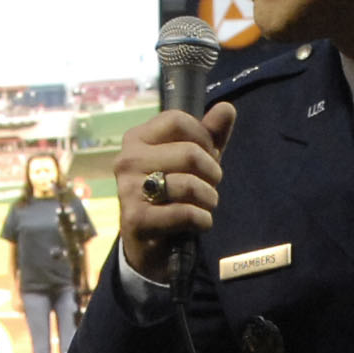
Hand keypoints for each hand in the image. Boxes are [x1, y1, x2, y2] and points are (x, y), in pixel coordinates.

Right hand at [113, 99, 234, 279]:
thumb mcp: (193, 163)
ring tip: (204, 206)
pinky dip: (202, 220)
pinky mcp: (136, 219)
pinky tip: (198, 223)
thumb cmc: (172, 195)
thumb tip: (226, 108)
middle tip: (209, 187)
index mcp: (137, 139)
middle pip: (190, 153)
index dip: (203, 138)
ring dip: (209, 199)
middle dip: (212, 174)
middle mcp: (127, 160)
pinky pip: (185, 213)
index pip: (178, 120)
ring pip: (189, 184)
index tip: (207, 156)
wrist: (148, 244)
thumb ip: (209, 135)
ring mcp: (128, 189)